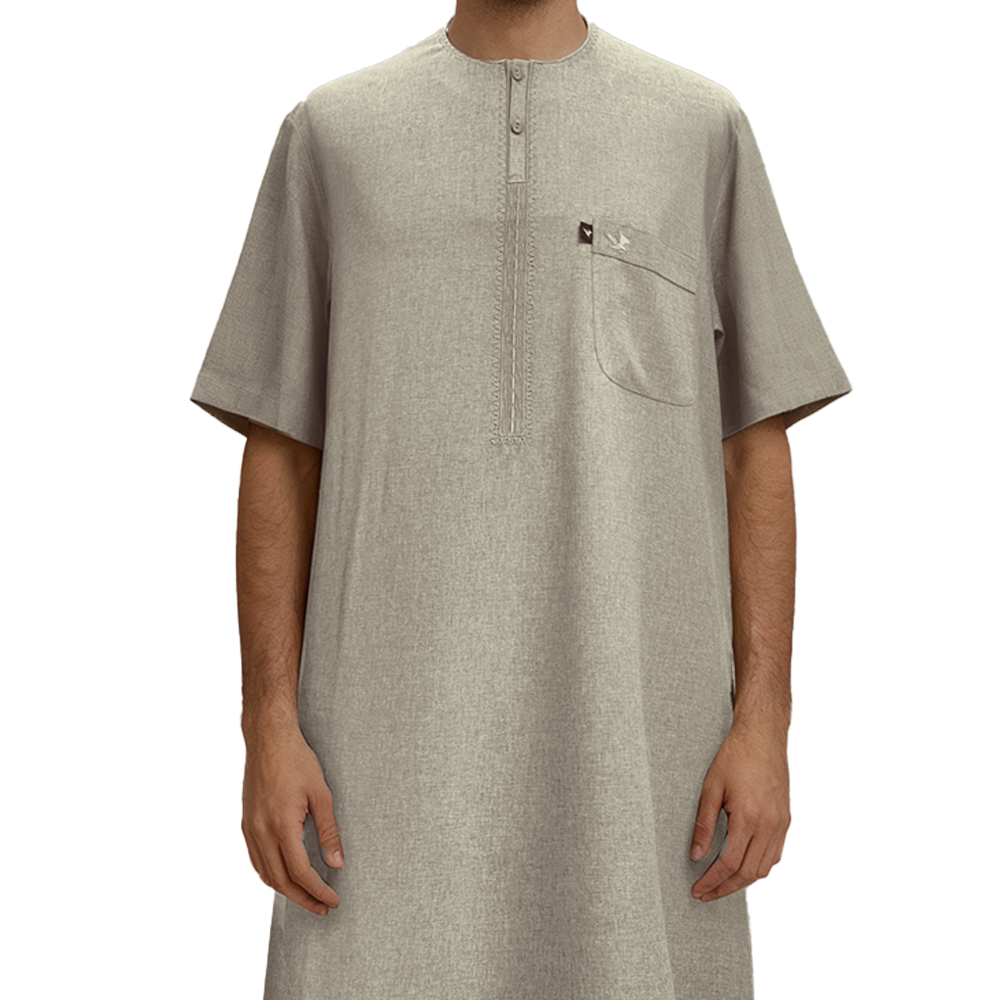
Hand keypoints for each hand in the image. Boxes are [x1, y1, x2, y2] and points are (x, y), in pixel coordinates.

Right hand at [242, 728, 344, 914]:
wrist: (268, 740)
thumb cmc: (296, 761)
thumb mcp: (321, 794)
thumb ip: (329, 832)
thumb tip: (337, 863)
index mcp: (282, 825)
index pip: (300, 872)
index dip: (317, 891)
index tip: (332, 900)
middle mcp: (261, 831)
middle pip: (280, 880)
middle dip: (303, 898)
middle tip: (322, 907)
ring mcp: (250, 828)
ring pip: (265, 873)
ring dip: (285, 890)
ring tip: (306, 896)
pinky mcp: (246, 823)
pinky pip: (256, 859)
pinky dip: (270, 874)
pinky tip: (283, 875)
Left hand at [689, 720, 790, 901]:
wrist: (763, 737)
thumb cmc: (735, 756)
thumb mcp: (711, 787)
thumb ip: (703, 824)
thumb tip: (696, 855)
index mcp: (749, 816)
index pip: (730, 864)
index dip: (712, 881)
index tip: (698, 889)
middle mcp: (770, 825)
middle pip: (749, 873)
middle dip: (725, 888)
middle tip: (705, 894)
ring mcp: (781, 824)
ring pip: (765, 868)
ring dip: (743, 881)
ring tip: (721, 884)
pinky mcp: (786, 820)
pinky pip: (775, 854)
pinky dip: (759, 866)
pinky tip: (743, 866)